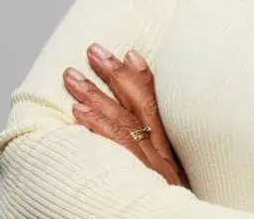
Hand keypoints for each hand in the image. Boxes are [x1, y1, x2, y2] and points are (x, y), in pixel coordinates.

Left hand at [62, 43, 189, 187]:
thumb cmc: (181, 206)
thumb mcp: (179, 175)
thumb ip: (164, 153)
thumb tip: (149, 131)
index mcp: (170, 147)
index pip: (156, 103)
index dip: (143, 76)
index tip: (129, 52)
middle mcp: (160, 152)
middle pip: (136, 105)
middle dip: (113, 74)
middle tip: (93, 49)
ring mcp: (146, 166)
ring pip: (118, 122)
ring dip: (93, 94)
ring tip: (72, 74)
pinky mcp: (134, 180)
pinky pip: (111, 149)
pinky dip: (94, 126)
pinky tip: (76, 112)